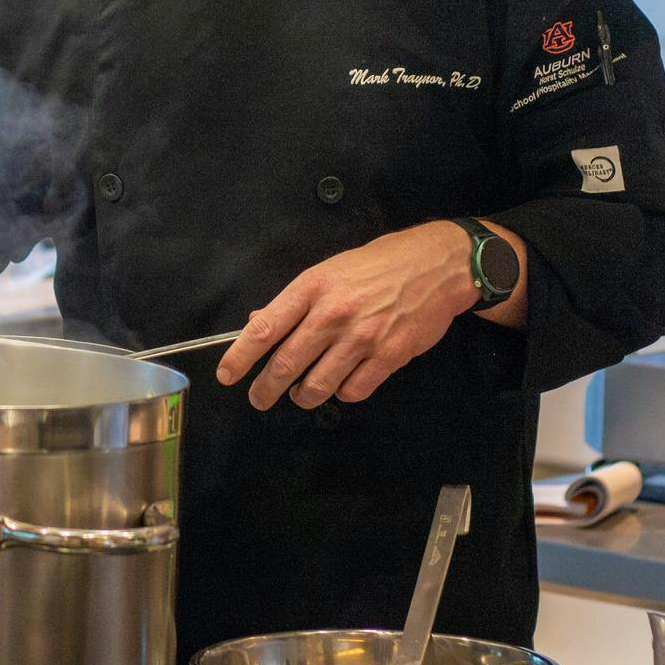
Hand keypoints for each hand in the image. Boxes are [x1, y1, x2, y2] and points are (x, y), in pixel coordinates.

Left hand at [215, 223, 476, 410]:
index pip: (265, 329)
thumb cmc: (377, 265)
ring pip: (318, 385)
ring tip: (301, 393)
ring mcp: (362, 338)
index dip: (240, 356)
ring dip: (303, 396)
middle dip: (265, 389)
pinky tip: (342, 384)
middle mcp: (333, 314)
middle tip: (258, 399)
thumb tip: (257, 323)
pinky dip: (342, 393)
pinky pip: (354, 390)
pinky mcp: (389, 356)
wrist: (437, 266)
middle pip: (287, 364)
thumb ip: (295, 301)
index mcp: (312, 288)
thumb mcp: (329, 270)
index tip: (227, 375)